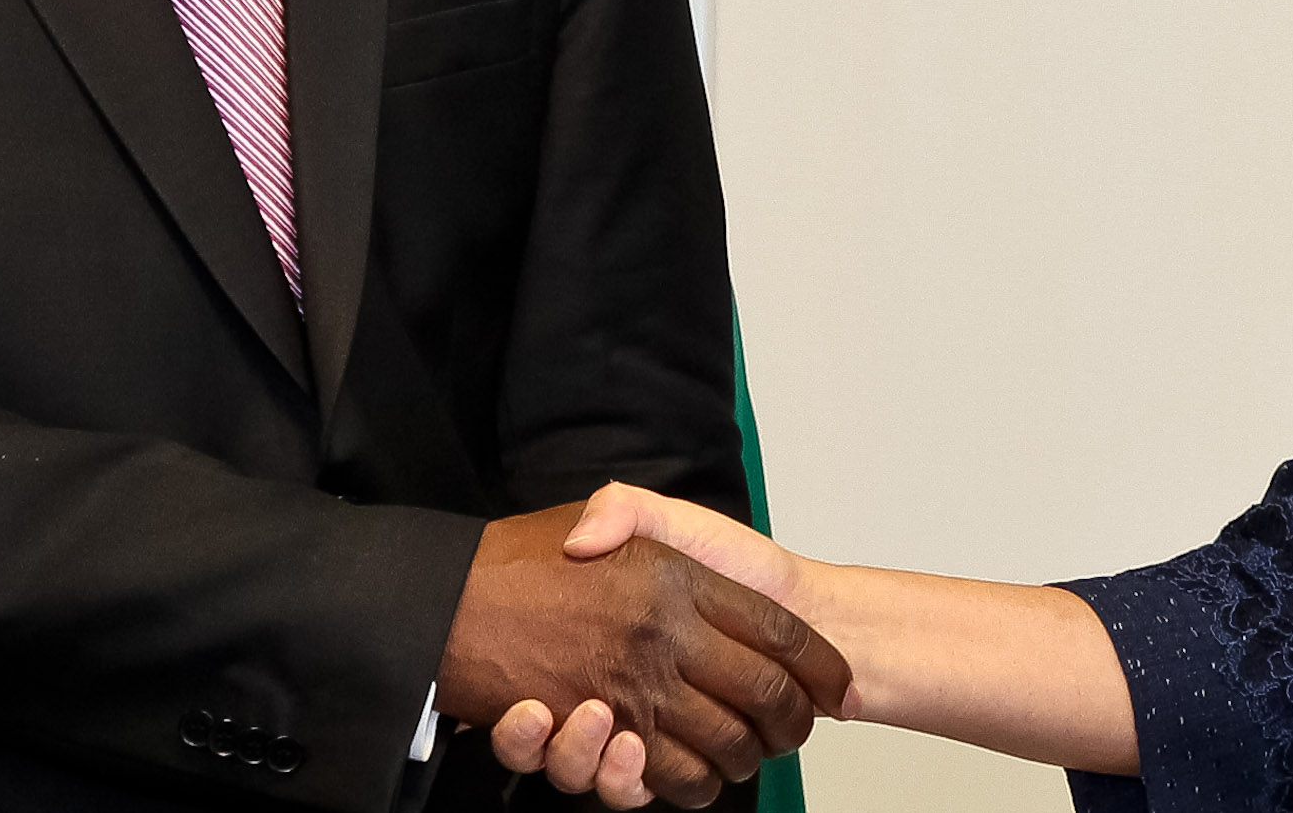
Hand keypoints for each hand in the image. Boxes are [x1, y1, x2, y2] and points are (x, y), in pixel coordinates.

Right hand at [438, 502, 850, 808]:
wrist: (456, 607)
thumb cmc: (531, 557)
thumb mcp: (589, 508)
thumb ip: (626, 508)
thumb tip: (623, 538)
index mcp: (675, 580)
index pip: (776, 629)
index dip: (817, 663)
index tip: (836, 684)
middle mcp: (662, 638)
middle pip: (766, 694)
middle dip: (795, 720)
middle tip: (799, 727)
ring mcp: (635, 692)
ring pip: (725, 745)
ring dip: (747, 755)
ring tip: (750, 749)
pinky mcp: (606, 738)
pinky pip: (667, 778)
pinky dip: (689, 782)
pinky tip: (693, 768)